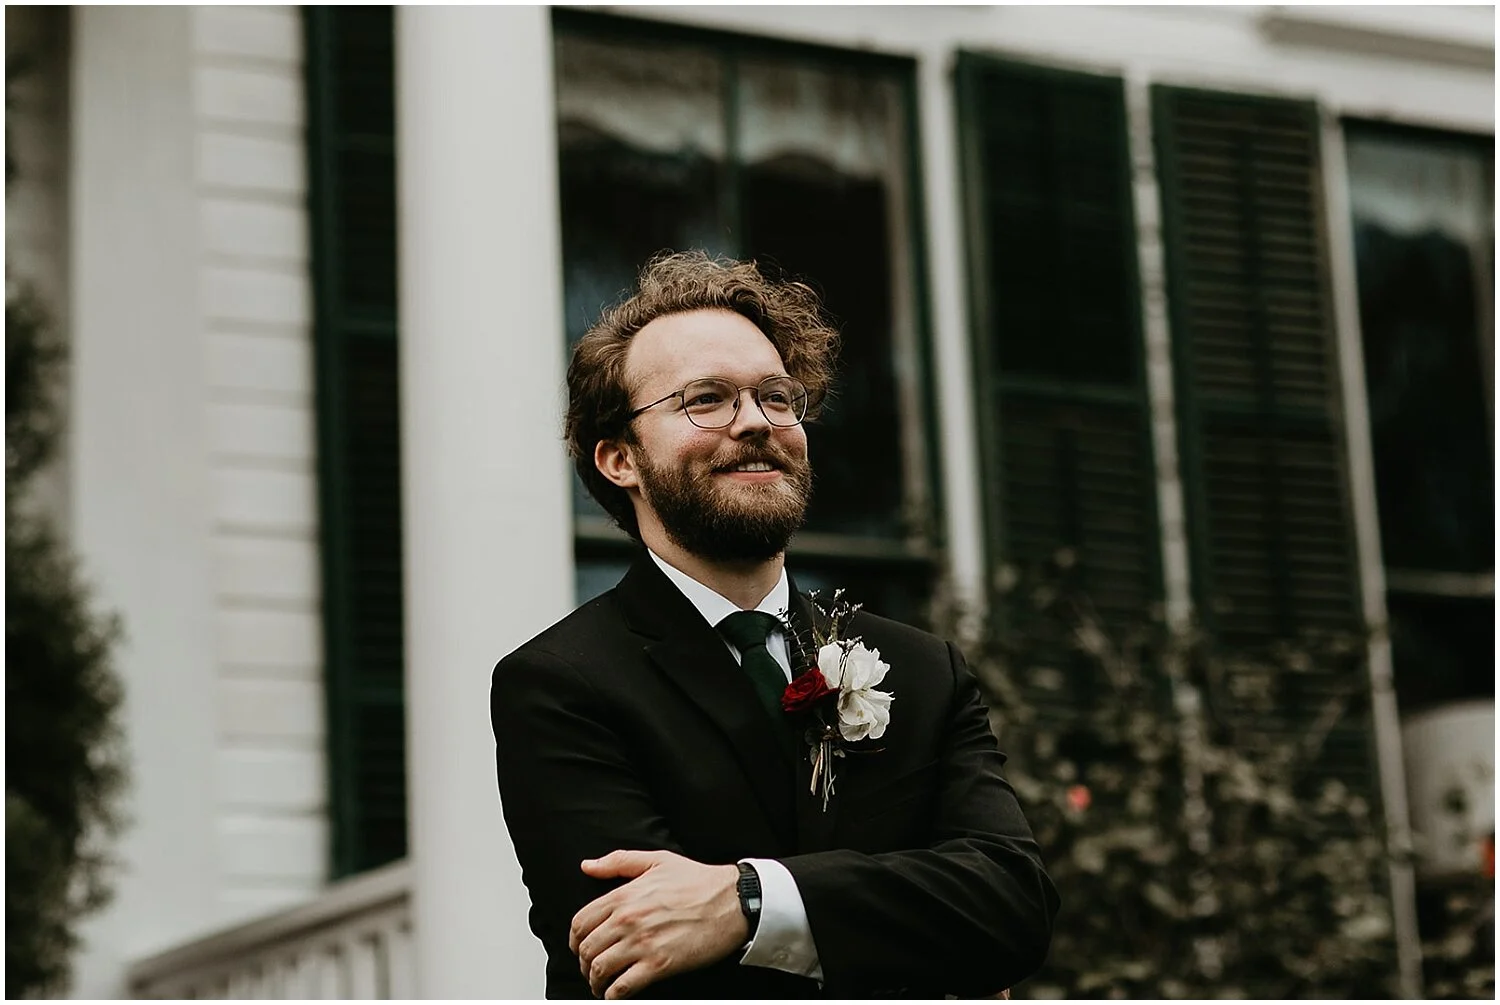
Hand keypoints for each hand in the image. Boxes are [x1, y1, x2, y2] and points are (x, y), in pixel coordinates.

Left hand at [569, 850, 747, 998]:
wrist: (732, 901)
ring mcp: (642, 943)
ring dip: (595, 982)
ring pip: (600, 970)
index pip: (580, 923)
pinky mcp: (659, 965)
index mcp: (623, 896)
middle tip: (591, 970)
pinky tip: (616, 994)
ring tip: (601, 985)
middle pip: (586, 949)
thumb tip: (588, 866)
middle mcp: (627, 920)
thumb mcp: (656, 861)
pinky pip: (623, 987)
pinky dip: (613, 995)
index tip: (580, 948)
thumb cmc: (698, 881)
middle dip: (584, 964)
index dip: (575, 940)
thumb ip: (618, 862)